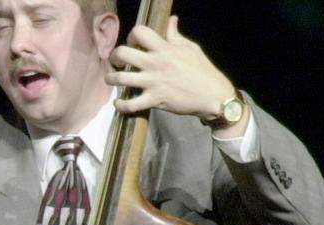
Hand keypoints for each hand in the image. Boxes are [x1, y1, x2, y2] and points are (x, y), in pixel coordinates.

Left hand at [107, 16, 240, 128]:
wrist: (213, 94)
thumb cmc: (202, 70)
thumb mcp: (190, 48)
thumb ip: (175, 36)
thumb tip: (172, 20)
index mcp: (164, 49)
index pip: (140, 32)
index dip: (131, 36)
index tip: (133, 44)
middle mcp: (155, 63)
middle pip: (122, 53)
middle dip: (114, 57)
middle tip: (117, 62)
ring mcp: (153, 82)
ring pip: (120, 79)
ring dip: (111, 79)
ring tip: (112, 80)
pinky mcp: (154, 100)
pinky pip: (130, 104)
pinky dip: (120, 105)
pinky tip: (119, 102)